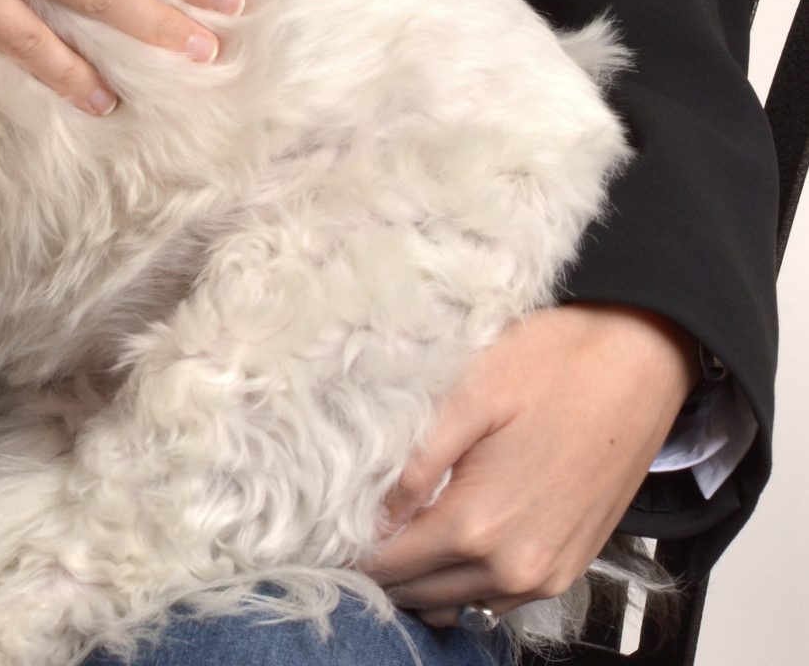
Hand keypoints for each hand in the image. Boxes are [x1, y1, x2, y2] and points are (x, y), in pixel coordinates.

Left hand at [364, 303, 696, 626]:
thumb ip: (416, 462)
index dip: (354, 550)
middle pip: (421, 593)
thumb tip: (374, 510)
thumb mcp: (469, 395)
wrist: (640, 364)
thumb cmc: (556, 365)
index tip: (327, 529)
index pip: (392, 566)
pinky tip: (450, 539)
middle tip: (354, 527)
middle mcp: (514, 567)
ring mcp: (547, 575)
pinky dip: (466, 582)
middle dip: (384, 567)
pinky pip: (500, 599)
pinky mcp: (570, 567)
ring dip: (424, 579)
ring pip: (460, 603)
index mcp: (479, 524)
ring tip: (397, 532)